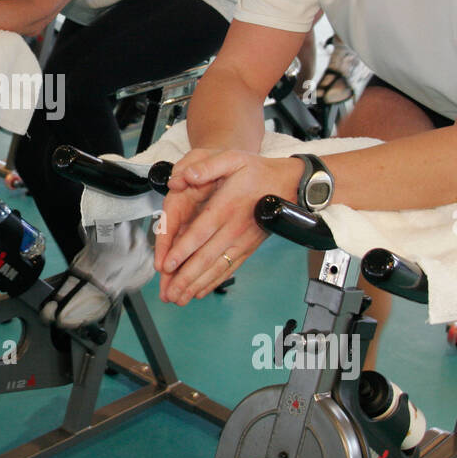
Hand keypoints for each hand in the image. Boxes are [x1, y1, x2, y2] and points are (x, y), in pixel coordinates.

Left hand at [155, 149, 296, 304]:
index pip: (200, 232)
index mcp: (226, 207)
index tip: (168, 265)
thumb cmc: (257, 171)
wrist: (289, 185)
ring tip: (178, 299)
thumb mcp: (232, 158)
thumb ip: (207, 165)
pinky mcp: (248, 249)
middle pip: (205, 257)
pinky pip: (229, 269)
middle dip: (185, 277)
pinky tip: (199, 292)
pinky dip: (213, 282)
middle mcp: (233, 229)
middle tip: (168, 293)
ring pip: (216, 268)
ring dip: (196, 285)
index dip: (183, 250)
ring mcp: (242, 242)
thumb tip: (185, 175)